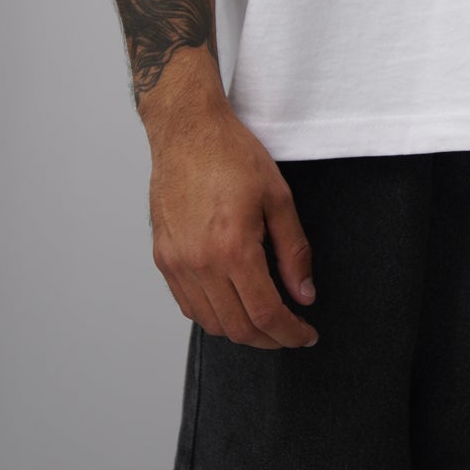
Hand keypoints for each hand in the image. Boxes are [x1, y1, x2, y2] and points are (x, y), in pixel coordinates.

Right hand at [145, 96, 318, 349]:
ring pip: (210, 322)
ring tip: (265, 319)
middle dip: (269, 339)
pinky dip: (213, 315)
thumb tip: (304, 295)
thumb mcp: (279, 198)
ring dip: (241, 331)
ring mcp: (176, 263)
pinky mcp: (162, 257)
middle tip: (290, 332)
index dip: (290, 333)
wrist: (187, 130)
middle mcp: (199, 263)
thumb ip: (294, 252)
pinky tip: (233, 303)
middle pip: (237, 327)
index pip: (265, 314)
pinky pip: (187, 305)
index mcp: (233, 248)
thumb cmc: (232, 155)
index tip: (306, 336)